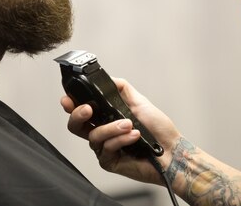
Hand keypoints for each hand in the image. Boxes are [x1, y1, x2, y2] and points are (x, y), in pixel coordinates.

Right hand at [61, 78, 180, 184]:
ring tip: (129, 124)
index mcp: (105, 117)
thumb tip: (106, 78)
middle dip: (78, 115)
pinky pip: (106, 148)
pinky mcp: (109, 162)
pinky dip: (120, 140)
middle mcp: (102, 132)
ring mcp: (104, 148)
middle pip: (75, 126)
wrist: (171, 151)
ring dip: (111, 128)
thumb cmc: (158, 129)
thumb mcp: (138, 102)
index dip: (71, 104)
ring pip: (93, 136)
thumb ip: (120, 89)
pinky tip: (134, 136)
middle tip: (88, 109)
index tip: (68, 98)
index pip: (81, 110)